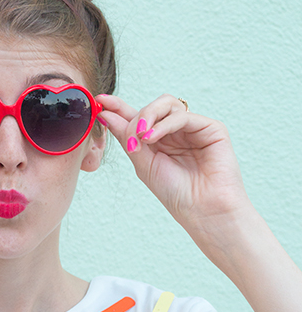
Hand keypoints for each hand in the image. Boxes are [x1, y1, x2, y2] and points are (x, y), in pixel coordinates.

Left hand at [98, 93, 252, 231]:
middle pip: (152, 107)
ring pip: (167, 104)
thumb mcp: (143, 163)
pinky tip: (152, 137)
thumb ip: (127, 137)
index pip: (138, 117)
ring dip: (149, 116)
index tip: (100, 101)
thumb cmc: (175, 192)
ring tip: (142, 137)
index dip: (119, 107)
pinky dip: (164, 124)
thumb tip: (105, 113)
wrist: (203, 210)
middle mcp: (176, 131)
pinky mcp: (211, 128)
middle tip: (131, 136)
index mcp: (160, 140)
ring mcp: (194, 128)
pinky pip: (182, 116)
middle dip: (136, 117)